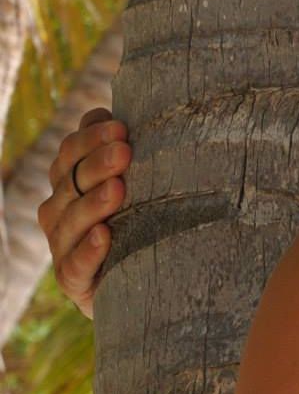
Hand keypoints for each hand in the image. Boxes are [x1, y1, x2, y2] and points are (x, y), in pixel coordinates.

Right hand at [34, 107, 130, 317]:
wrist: (141, 283)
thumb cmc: (142, 219)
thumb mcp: (140, 182)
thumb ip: (128, 149)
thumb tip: (128, 111)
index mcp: (71, 180)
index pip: (71, 152)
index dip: (91, 137)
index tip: (122, 128)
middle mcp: (61, 210)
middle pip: (70, 180)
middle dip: (96, 164)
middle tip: (124, 151)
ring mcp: (63, 245)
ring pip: (69, 219)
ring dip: (93, 203)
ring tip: (117, 190)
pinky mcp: (74, 280)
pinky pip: (75, 264)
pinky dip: (88, 250)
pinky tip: (105, 236)